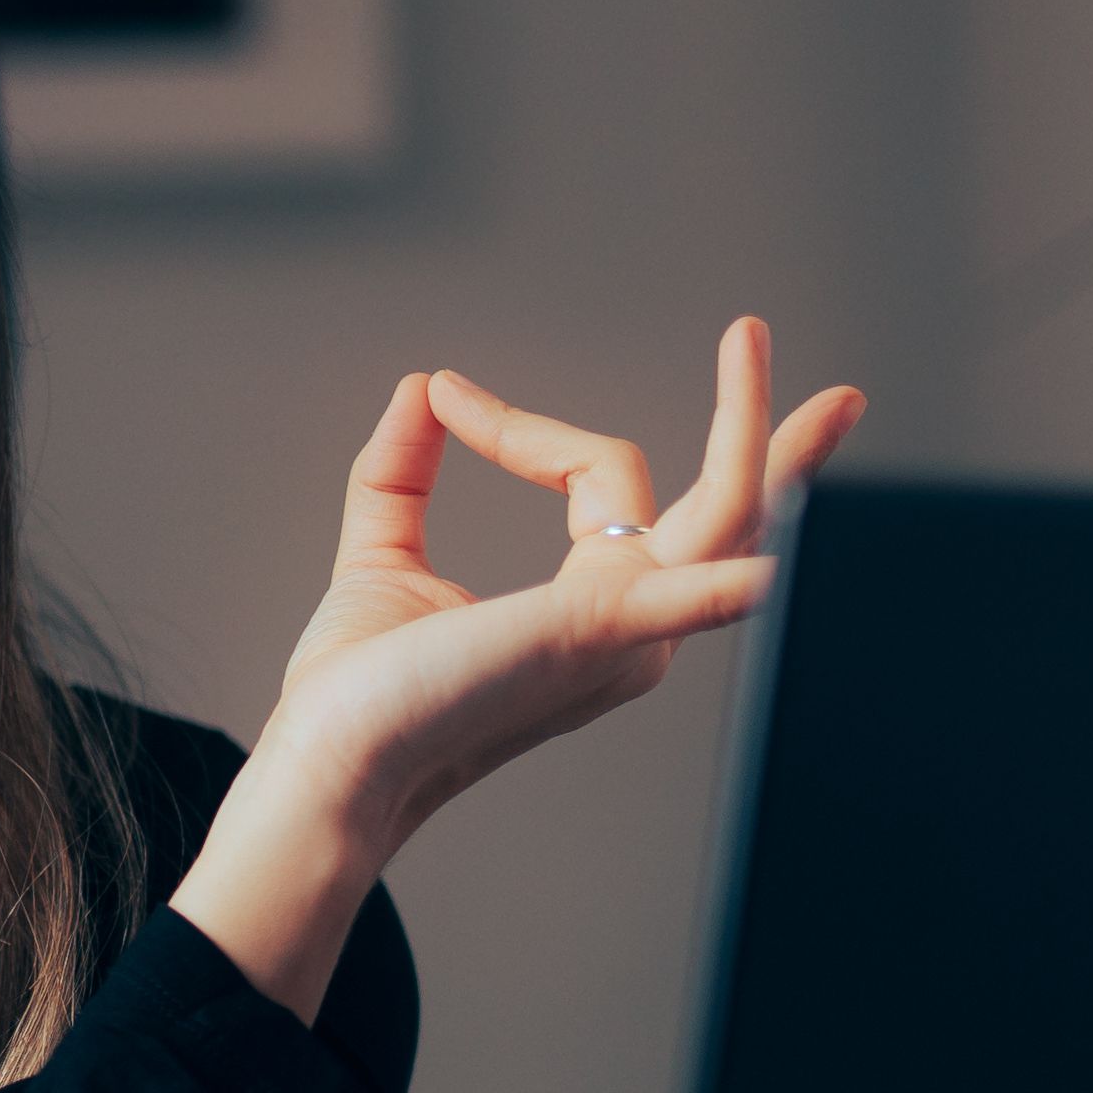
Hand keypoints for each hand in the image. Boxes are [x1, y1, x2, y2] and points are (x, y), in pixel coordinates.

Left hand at [169, 318, 863, 1021]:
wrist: (329, 760)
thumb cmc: (363, 691)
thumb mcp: (383, 555)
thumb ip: (400, 475)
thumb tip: (422, 389)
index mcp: (594, 606)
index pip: (597, 476)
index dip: (519, 425)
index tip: (448, 394)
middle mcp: (632, 625)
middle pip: (723, 505)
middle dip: (757, 423)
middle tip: (754, 332)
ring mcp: (624, 635)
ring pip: (723, 517)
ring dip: (749, 430)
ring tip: (749, 341)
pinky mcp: (592, 638)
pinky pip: (683, 600)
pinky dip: (724, 585)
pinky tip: (763, 575)